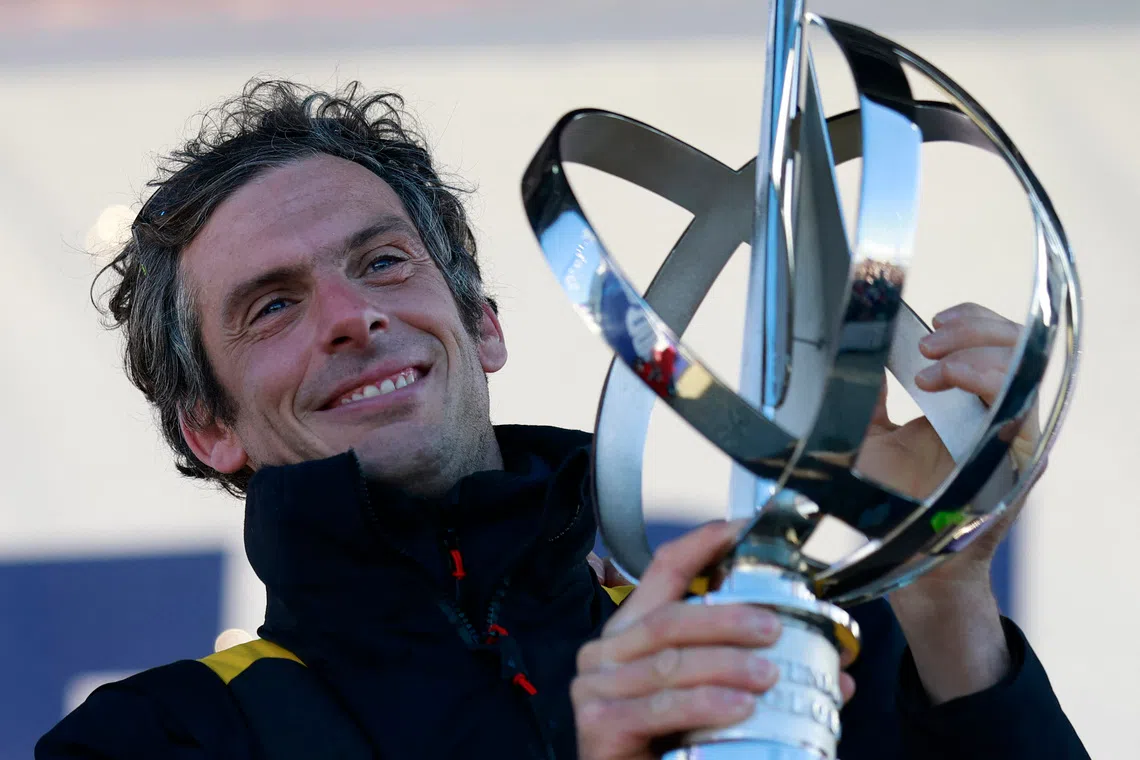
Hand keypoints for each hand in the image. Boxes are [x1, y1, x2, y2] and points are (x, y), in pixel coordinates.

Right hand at [573, 521, 854, 759]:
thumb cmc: (665, 742)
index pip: (663, 572)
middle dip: (726, 617)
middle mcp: (606, 651)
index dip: (700, 545)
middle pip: (670, 617)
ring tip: (768, 674)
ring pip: (669, 662)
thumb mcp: (710, 699)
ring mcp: (596, 687)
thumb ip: (759, 678)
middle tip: (774, 629)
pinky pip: (660, 706)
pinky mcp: (598, 724)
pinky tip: (739, 708)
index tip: (739, 529)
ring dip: (724, 664)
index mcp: (631, 632)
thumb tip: (839, 677)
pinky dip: (704, 704)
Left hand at [854, 301, 1039, 590]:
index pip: (987, 344)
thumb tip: (848, 354)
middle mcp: (996, 413)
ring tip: (930, 364)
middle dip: (969, 329)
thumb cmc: (886, 502)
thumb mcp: (867, 436)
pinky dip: (982, 378)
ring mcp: (1011, 433)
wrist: (902, 554)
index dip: (967, 322)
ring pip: (1021, 364)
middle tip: (926, 340)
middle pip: (1012, 344)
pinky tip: (944, 381)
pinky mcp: (1020, 456)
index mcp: (967, 404)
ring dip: (973, 349)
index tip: (930, 321)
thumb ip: (866, 396)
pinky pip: (1020, 403)